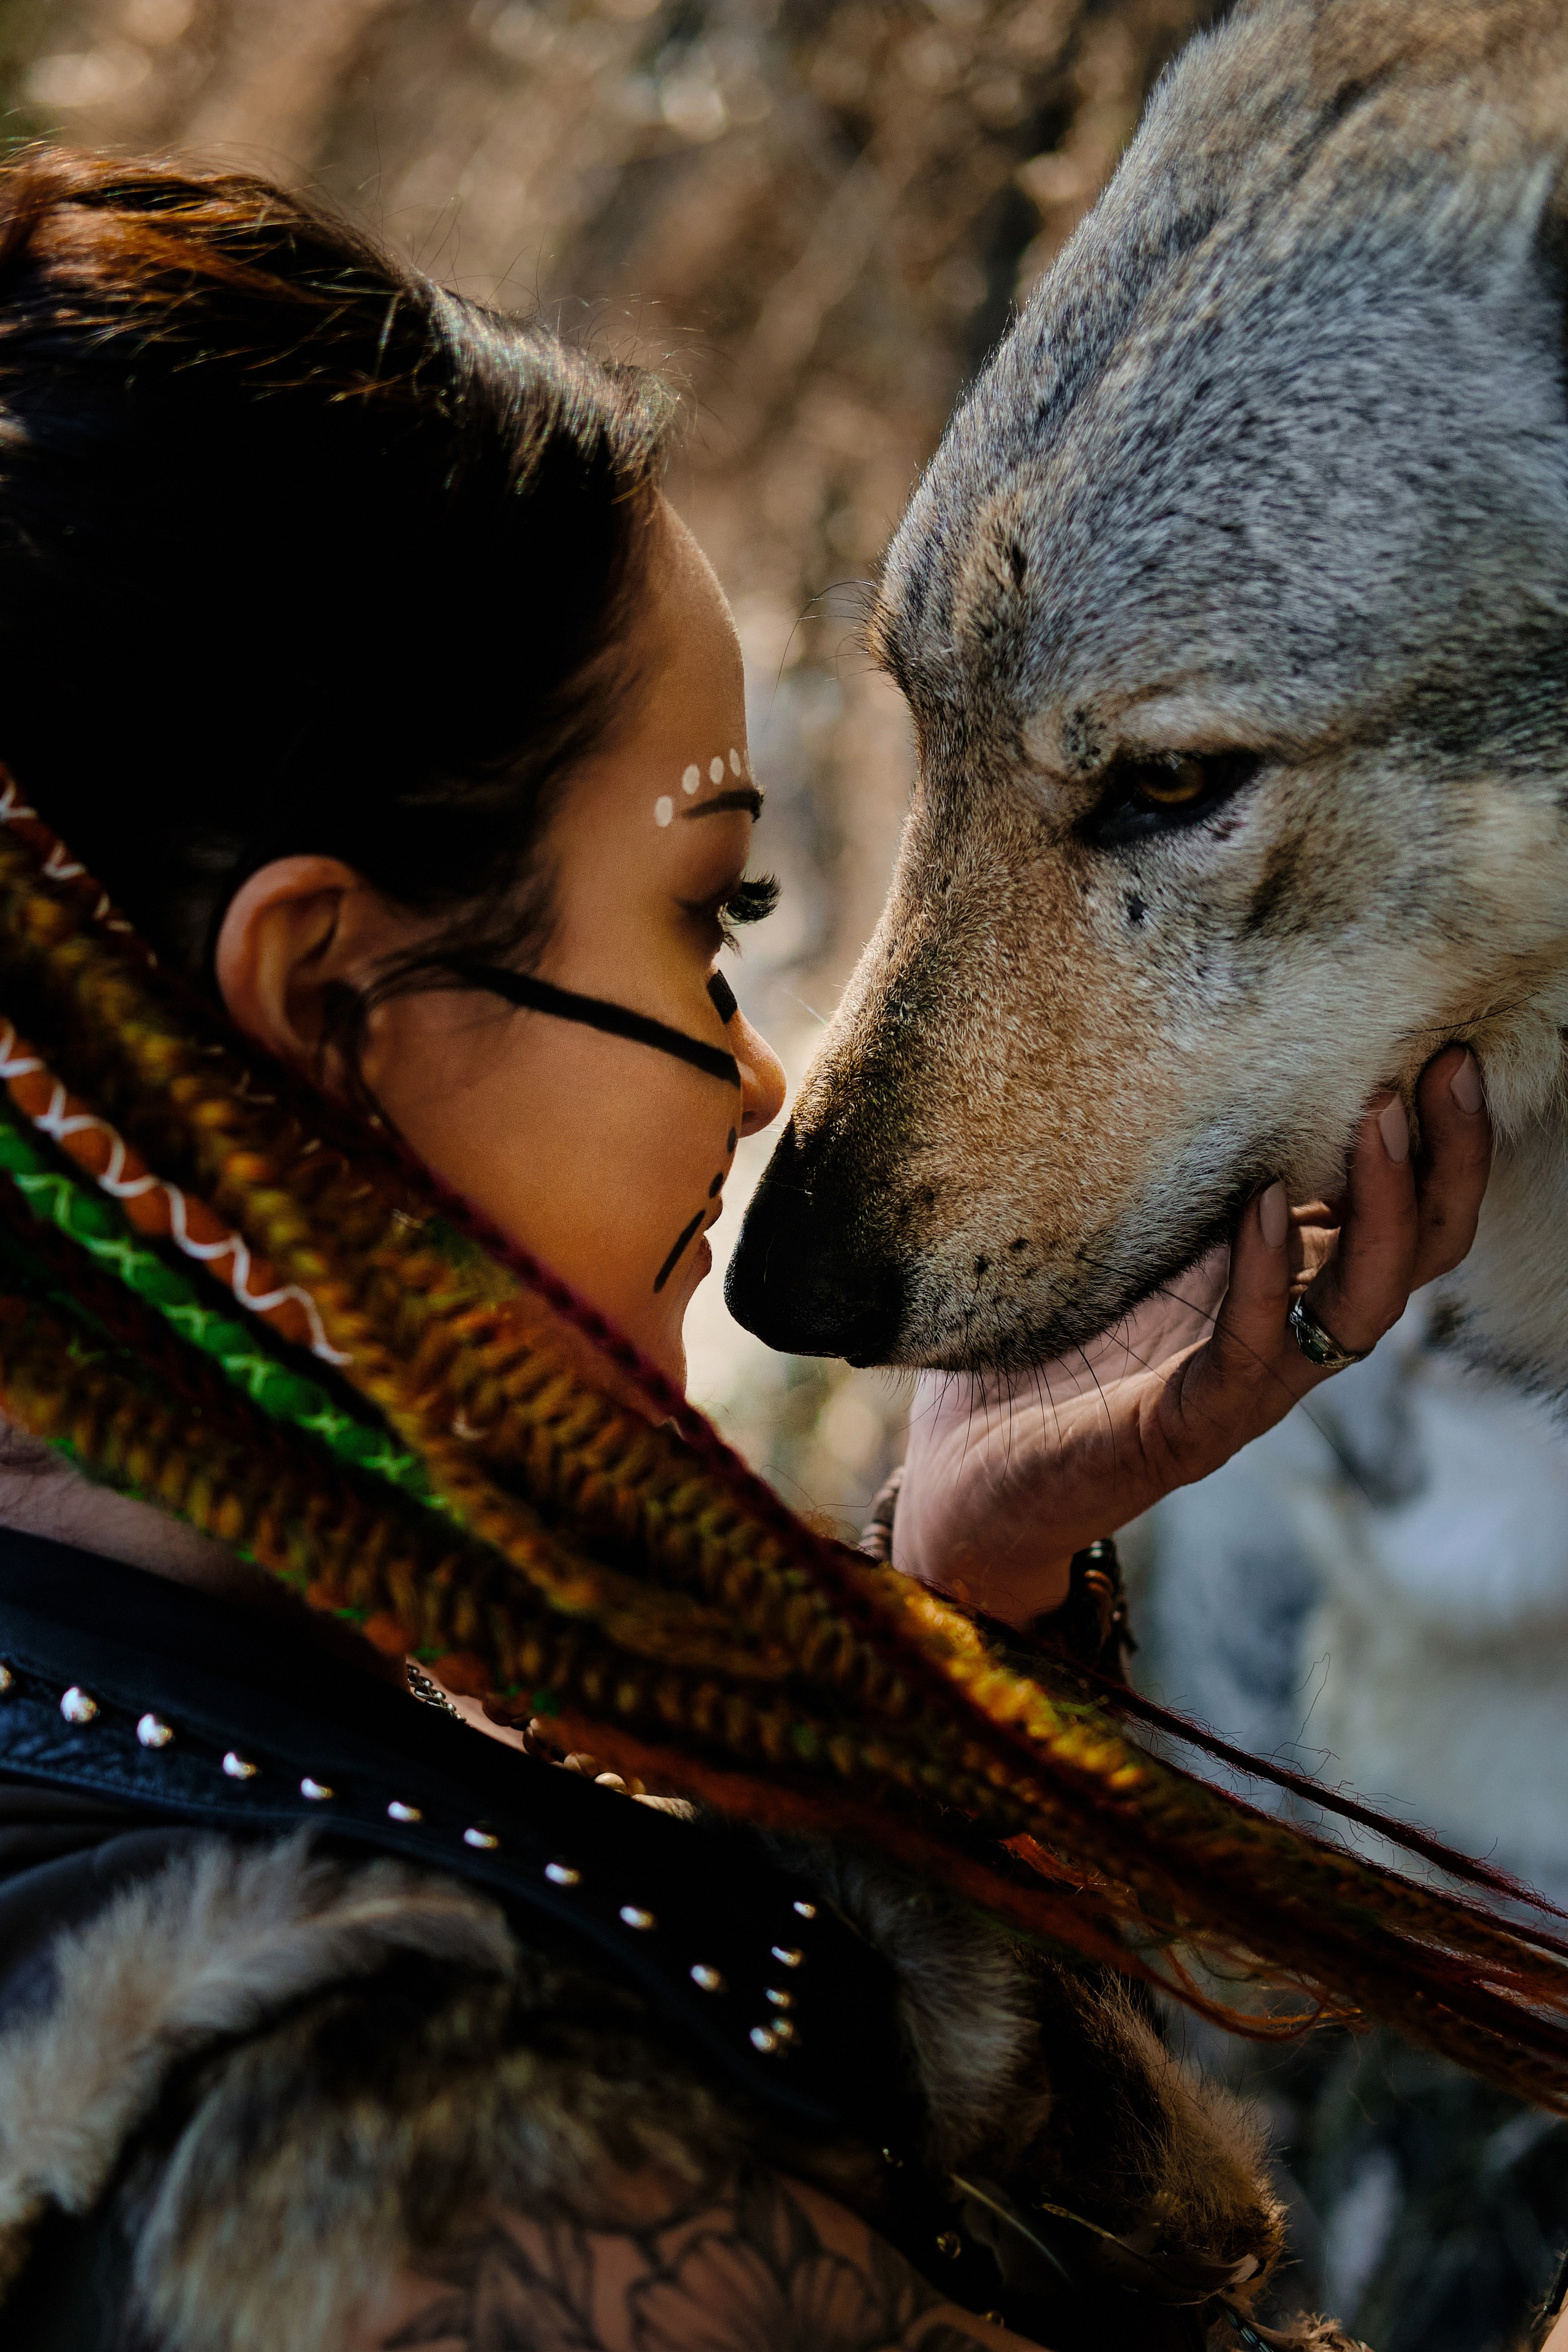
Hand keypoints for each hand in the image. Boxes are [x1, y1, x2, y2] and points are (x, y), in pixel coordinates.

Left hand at [891, 1046, 1491, 1628]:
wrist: (968, 1468)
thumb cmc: (1039, 1335)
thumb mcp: (1114, 1223)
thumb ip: (1165, 1157)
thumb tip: (1183, 1033)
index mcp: (1281, 1270)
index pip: (1394, 1201)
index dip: (1436, 1129)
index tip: (1444, 1040)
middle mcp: (1289, 1325)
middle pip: (1416, 1250)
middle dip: (1446, 1158)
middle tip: (1449, 1063)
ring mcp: (1250, 1381)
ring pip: (1365, 1305)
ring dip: (1382, 1209)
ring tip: (1376, 1121)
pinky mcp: (1190, 1426)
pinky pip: (1253, 1353)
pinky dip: (1264, 1279)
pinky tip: (1261, 1209)